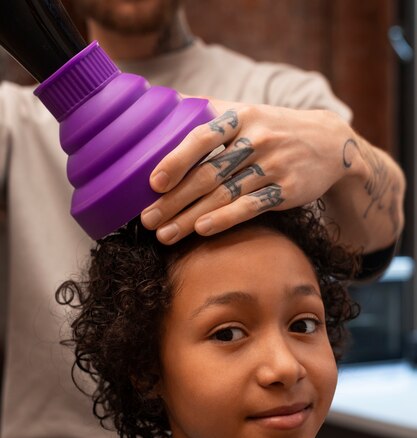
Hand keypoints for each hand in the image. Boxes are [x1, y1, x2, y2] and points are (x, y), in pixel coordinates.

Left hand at [141, 99, 358, 243]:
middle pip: (208, 174)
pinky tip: (202, 230)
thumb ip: (208, 109)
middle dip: (174, 200)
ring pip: (225, 195)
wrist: (329, 143)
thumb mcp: (246, 110)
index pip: (202, 137)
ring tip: (164, 234)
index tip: (152, 183)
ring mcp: (273, 166)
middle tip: (147, 219)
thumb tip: (161, 100)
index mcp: (240, 116)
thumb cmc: (274, 128)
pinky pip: (251, 206)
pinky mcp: (287, 190)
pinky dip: (226, 219)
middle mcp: (257, 140)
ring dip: (191, 217)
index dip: (176, 160)